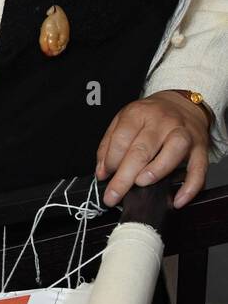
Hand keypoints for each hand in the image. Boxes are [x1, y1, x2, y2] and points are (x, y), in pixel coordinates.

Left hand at [96, 91, 209, 208]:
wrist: (183, 103)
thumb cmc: (151, 115)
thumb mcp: (124, 119)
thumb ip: (109, 144)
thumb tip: (102, 172)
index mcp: (139, 114)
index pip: (121, 139)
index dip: (111, 161)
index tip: (106, 176)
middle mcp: (162, 122)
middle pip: (142, 150)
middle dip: (125, 177)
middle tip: (113, 195)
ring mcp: (183, 133)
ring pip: (173, 151)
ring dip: (156, 171)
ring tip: (142, 184)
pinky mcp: (200, 148)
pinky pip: (198, 169)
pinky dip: (189, 187)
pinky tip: (177, 200)